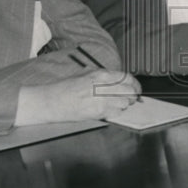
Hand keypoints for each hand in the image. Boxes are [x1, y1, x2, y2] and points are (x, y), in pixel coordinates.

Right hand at [16, 70, 139, 125]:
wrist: (52, 101)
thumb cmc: (66, 88)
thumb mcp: (87, 75)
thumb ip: (104, 78)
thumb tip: (119, 83)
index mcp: (101, 74)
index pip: (127, 78)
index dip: (134, 85)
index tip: (135, 89)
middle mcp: (104, 85)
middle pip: (130, 91)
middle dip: (132, 96)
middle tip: (130, 98)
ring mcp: (101, 99)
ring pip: (125, 103)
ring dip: (124, 105)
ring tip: (117, 105)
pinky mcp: (98, 112)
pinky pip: (115, 113)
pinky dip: (116, 113)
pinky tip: (109, 110)